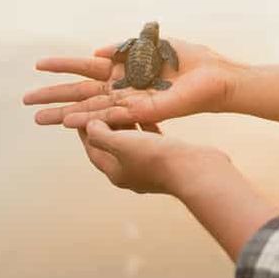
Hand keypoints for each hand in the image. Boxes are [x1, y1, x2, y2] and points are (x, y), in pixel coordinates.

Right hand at [24, 39, 248, 127]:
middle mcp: (124, 88)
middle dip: (54, 96)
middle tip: (24, 100)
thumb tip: (98, 51)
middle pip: (82, 93)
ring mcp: (131, 102)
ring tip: (37, 118)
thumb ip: (125, 49)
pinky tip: (70, 122)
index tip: (38, 65)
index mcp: (125, 70)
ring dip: (64, 114)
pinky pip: (112, 116)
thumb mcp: (153, 47)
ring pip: (91, 109)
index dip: (63, 66)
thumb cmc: (192, 61)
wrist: (216, 77)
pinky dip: (90, 119)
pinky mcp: (143, 113)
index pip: (86, 68)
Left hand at [78, 119, 230, 195]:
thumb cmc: (158, 159)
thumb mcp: (122, 143)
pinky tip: (150, 115)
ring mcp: (151, 166)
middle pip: (112, 145)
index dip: (85, 130)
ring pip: (133, 142)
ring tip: (124, 107)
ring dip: (127, 125)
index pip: (93, 149)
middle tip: (103, 105)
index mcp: (116, 172)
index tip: (82, 112)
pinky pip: (152, 140)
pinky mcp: (168, 158)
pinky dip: (147, 127)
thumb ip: (101, 134)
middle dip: (107, 126)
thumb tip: (89, 125)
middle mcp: (132, 172)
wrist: (196, 170)